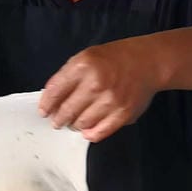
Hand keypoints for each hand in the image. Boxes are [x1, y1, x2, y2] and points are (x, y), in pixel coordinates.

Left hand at [39, 40, 160, 142]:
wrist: (147, 63)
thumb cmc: (114, 59)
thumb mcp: (86, 57)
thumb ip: (68, 76)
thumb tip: (52, 100)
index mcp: (83, 66)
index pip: (55, 91)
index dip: (47, 104)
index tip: (44, 112)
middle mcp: (96, 84)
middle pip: (67, 111)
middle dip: (59, 119)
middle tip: (57, 122)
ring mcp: (110, 101)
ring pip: (82, 124)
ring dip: (75, 125)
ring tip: (75, 123)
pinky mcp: (123, 115)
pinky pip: (100, 132)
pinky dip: (90, 134)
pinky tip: (88, 130)